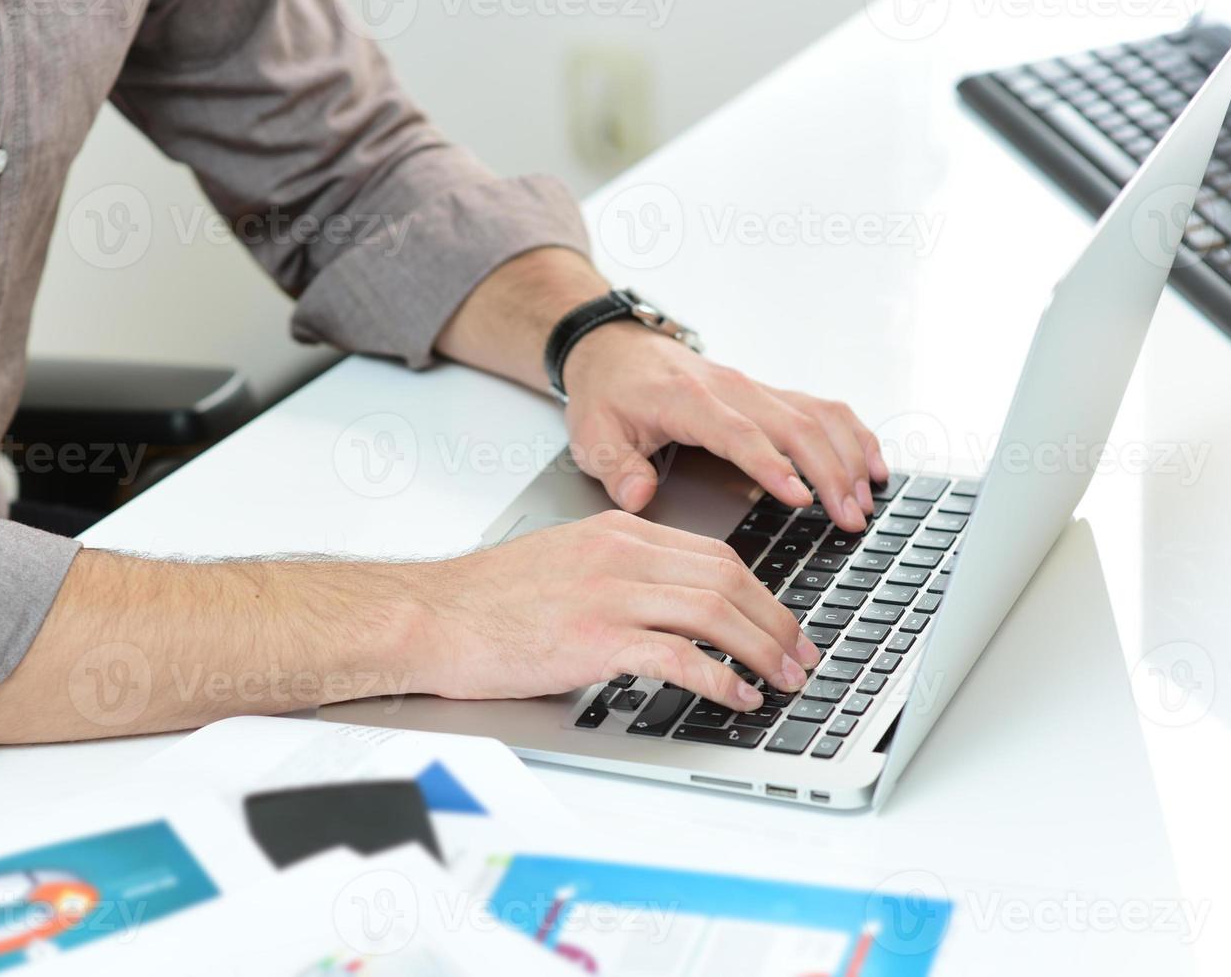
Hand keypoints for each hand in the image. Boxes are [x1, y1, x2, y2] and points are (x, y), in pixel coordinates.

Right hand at [411, 510, 822, 708]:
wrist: (429, 616)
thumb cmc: (484, 601)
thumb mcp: (563, 563)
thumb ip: (616, 574)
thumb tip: (666, 611)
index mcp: (616, 533)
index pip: (714, 554)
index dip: (762, 593)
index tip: (782, 624)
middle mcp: (619, 556)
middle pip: (727, 579)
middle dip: (776, 622)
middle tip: (800, 655)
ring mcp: (607, 595)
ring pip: (713, 611)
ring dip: (760, 649)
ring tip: (782, 678)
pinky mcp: (593, 639)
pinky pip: (677, 656)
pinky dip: (717, 678)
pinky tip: (735, 696)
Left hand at [562, 323, 889, 531]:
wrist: (614, 348)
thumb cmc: (607, 393)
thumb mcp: (593, 434)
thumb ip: (617, 468)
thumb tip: (639, 497)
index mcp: (688, 400)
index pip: (740, 434)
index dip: (772, 466)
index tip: (800, 498)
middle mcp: (731, 389)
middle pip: (794, 426)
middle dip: (830, 473)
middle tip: (850, 518)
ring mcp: (755, 389)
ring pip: (817, 415)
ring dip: (848, 456)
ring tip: (866, 501)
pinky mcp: (768, 394)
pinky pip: (822, 408)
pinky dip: (853, 435)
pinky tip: (872, 465)